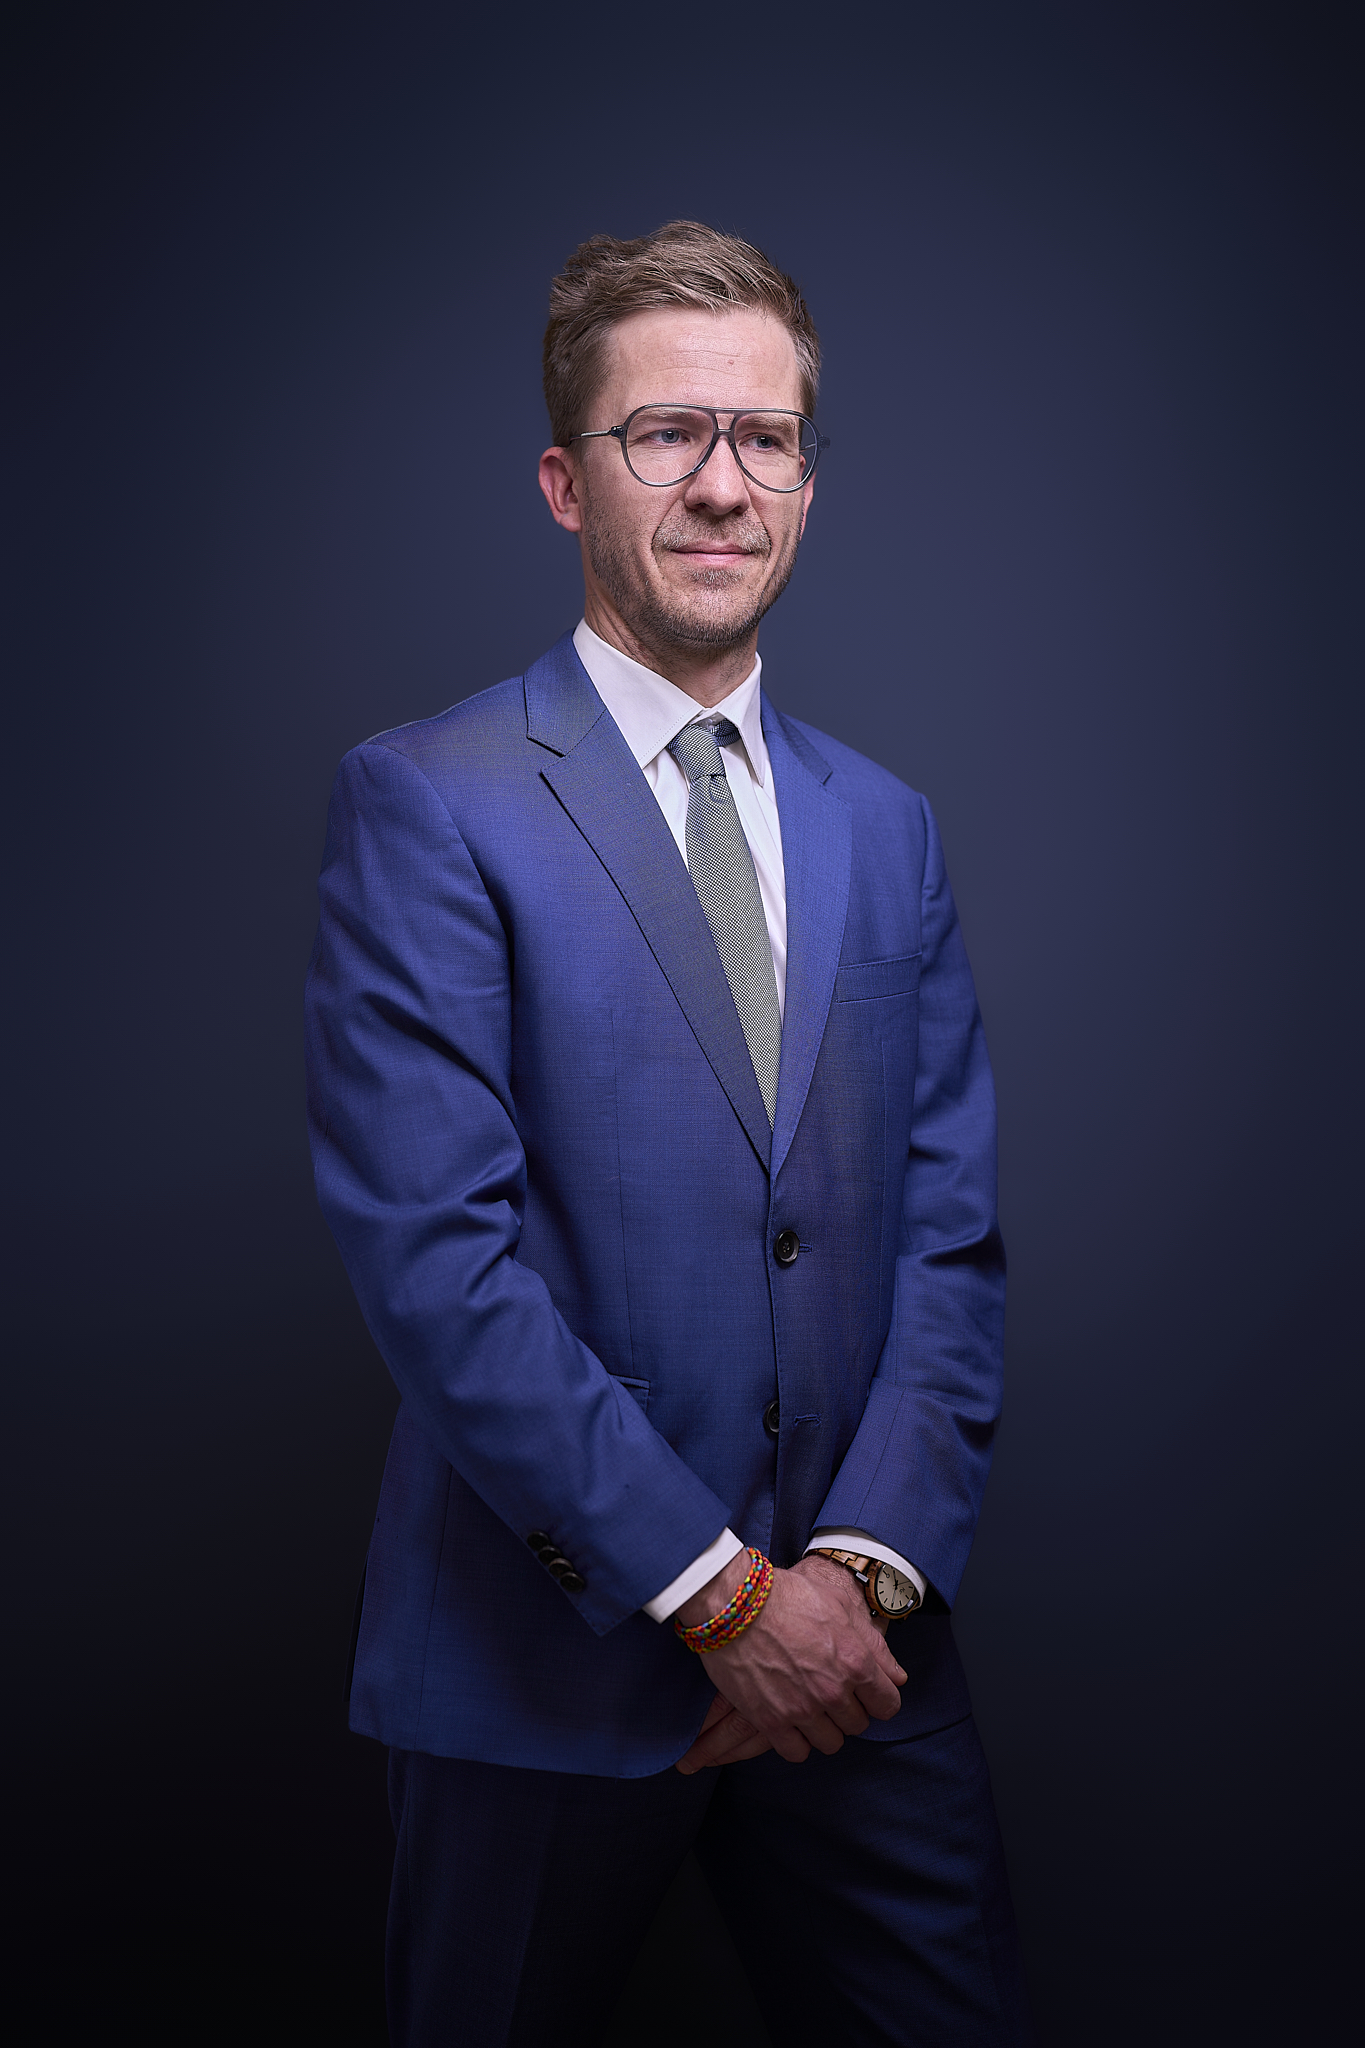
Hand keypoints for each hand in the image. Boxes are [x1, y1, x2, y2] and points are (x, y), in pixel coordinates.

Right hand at [674, 1554, 905, 1772]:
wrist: (734, 1602)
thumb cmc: (788, 1596)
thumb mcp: (840, 1606)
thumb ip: (875, 1646)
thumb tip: (898, 1677)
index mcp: (856, 1662)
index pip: (888, 1705)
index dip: (878, 1699)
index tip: (865, 1693)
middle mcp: (833, 1691)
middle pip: (858, 1725)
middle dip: (849, 1710)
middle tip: (831, 1692)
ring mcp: (801, 1709)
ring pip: (831, 1743)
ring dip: (824, 1727)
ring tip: (810, 1707)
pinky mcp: (770, 1721)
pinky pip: (797, 1752)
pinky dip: (796, 1741)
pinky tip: (790, 1721)